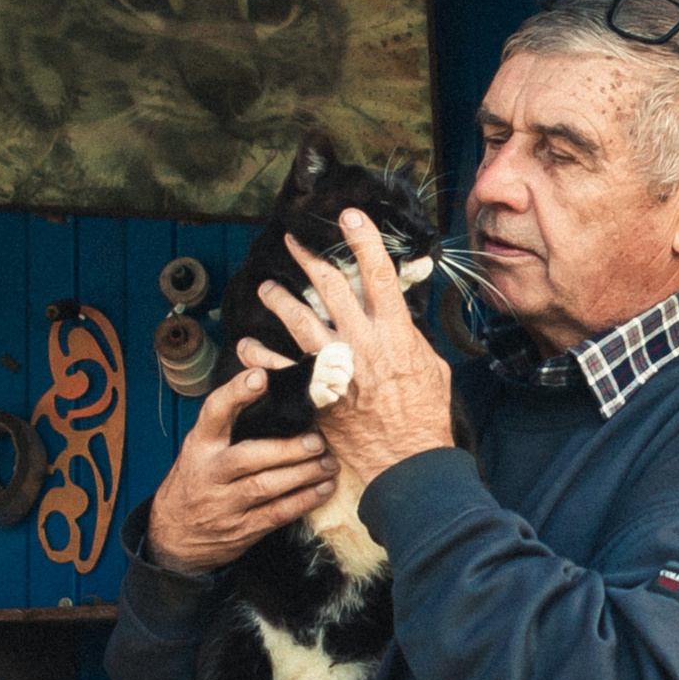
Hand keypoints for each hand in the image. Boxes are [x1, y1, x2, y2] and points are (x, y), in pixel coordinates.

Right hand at [143, 366, 339, 574]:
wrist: (175, 535)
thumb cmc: (197, 480)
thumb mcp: (201, 447)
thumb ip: (228, 422)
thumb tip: (265, 380)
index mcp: (200, 445)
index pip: (214, 413)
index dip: (236, 394)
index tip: (261, 378)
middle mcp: (210, 472)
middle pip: (248, 457)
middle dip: (286, 448)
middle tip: (317, 440)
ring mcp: (225, 503)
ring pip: (266, 487)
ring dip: (303, 474)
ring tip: (328, 463)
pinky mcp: (242, 529)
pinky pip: (277, 514)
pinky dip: (304, 500)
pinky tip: (324, 488)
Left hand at [258, 209, 455, 488]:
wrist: (408, 463)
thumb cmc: (425, 417)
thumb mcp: (432, 368)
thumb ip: (411, 339)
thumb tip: (399, 319)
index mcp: (394, 334)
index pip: (377, 274)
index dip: (363, 240)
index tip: (348, 217)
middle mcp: (361, 343)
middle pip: (328, 288)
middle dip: (309, 258)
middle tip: (293, 241)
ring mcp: (335, 368)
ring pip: (297, 319)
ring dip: (279, 299)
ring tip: (267, 287)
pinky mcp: (316, 393)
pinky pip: (278, 368)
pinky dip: (259, 356)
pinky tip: (246, 346)